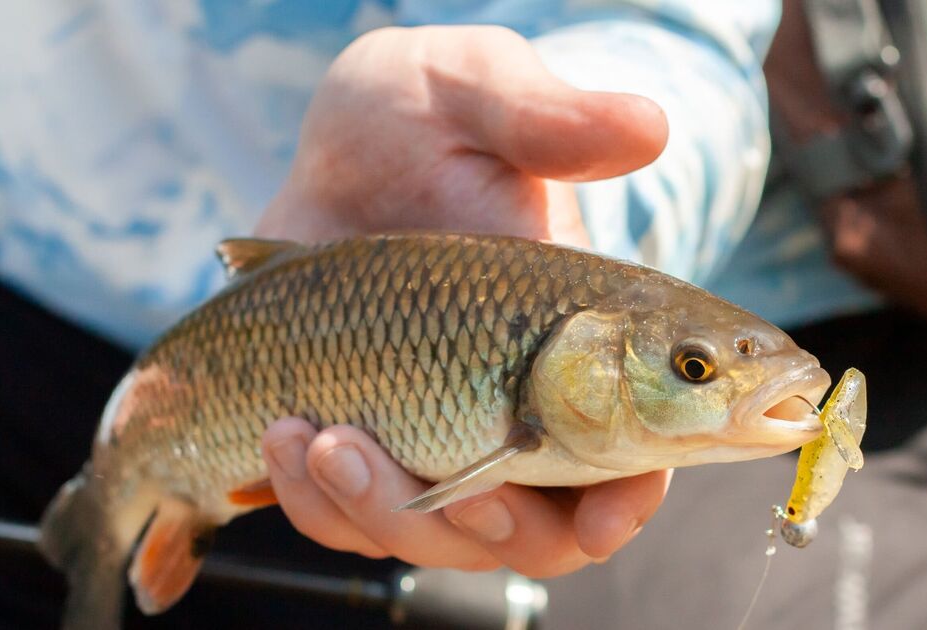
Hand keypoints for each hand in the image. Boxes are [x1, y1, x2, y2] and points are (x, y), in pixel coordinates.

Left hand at [254, 25, 670, 576]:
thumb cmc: (421, 114)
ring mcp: (445, 431)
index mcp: (581, 341)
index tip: (606, 517)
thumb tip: (646, 126)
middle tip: (439, 471)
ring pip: (443, 535)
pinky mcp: (372, 443)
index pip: (638, 446)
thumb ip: (549, 119)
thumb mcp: (475, 92)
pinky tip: (279, 438)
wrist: (328, 157)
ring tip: (316, 440)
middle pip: (539, 525)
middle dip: (489, 522)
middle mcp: (522, 405)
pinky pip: (355, 518)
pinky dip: (319, 503)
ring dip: (382, 512)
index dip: (635, 496)